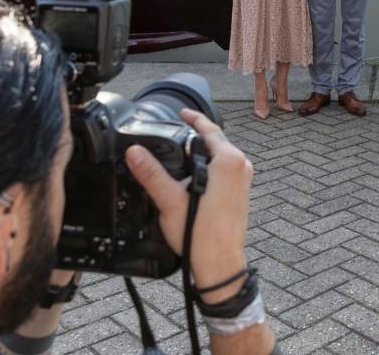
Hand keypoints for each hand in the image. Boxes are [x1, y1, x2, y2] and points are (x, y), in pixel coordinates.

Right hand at [126, 109, 252, 301]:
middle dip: (196, 135)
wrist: (220, 265)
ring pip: (220, 156)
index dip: (193, 118)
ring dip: (202, 151)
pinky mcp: (241, 193)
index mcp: (229, 161)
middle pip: (216, 140)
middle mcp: (241, 166)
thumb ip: (152, 173)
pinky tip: (192, 175)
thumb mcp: (170, 200)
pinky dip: (209, 166)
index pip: (209, 128)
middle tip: (175, 131)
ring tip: (180, 152)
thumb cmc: (202, 236)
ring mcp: (244, 180)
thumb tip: (134, 152)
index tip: (182, 112)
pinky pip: (225, 169)